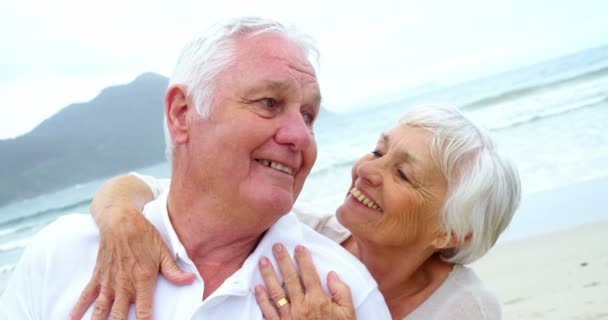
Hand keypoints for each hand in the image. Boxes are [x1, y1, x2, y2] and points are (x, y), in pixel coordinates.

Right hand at [70, 207, 195, 319]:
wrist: (120, 219)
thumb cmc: (144, 234)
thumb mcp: (163, 251)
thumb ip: (174, 270)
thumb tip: (190, 281)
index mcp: (143, 279)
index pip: (143, 311)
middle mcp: (124, 284)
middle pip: (119, 316)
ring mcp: (109, 281)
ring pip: (101, 310)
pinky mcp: (98, 276)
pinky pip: (86, 295)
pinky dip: (79, 308)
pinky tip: (72, 318)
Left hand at [255, 244, 355, 319]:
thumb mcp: (349, 314)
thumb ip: (342, 292)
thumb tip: (332, 274)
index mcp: (319, 301)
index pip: (309, 274)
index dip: (303, 259)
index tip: (298, 247)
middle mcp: (302, 306)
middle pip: (290, 278)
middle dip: (283, 260)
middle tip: (276, 246)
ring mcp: (289, 317)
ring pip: (276, 291)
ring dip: (268, 274)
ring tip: (263, 260)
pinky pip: (268, 311)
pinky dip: (261, 299)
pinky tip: (257, 287)